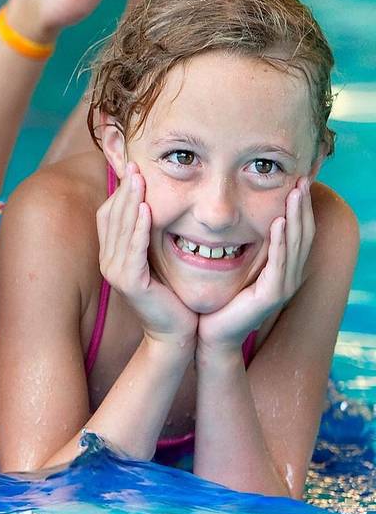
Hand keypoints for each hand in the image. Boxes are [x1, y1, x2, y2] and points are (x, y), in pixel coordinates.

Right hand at [96, 162, 195, 347]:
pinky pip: (132, 249)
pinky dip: (138, 228)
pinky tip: (146, 209)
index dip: (120, 190)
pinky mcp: (129, 283)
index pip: (109, 214)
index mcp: (112, 254)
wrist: (176, 333)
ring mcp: (115, 272)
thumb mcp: (157, 259)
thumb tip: (154, 204)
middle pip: (112, 216)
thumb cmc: (171, 295)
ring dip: (130, 201)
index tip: (134, 168)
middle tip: (135, 165)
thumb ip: (149, 235)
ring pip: (120, 229)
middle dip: (124, 190)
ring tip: (139, 179)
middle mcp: (108, 261)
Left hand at [198, 178, 313, 353]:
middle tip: (302, 179)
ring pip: (296, 245)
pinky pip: (280, 263)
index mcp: (281, 268)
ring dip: (296, 217)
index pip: (297, 231)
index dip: (299, 207)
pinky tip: (280, 223)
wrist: (210, 334)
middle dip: (302, 206)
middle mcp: (288, 275)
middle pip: (302, 234)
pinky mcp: (272, 296)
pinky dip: (282, 242)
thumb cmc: (217, 299)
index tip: (297, 180)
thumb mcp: (232, 265)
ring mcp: (282, 286)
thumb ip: (241, 245)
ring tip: (296, 193)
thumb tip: (233, 218)